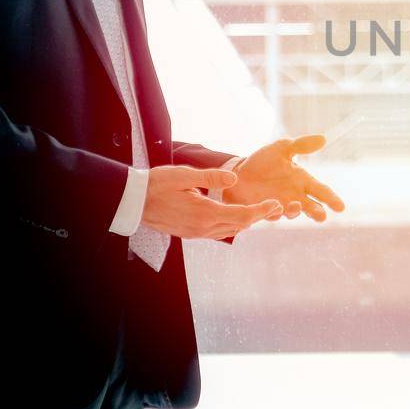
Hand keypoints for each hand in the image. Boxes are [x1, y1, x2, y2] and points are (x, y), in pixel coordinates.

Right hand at [141, 166, 281, 239]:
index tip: (276, 205)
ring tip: (260, 212)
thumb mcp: (184, 175)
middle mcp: (203, 227)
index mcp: (205, 213)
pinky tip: (235, 217)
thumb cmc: (157, 184)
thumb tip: (234, 179)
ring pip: (229, 230)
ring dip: (245, 222)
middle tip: (275, 208)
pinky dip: (231, 224)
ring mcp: (196, 233)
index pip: (242, 215)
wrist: (133, 202)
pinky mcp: (189, 233)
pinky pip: (217, 232)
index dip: (262, 211)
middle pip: (239, 225)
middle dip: (258, 216)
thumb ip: (211, 178)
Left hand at [223, 134, 345, 222]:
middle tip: (322, 216)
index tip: (341, 207)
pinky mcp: (264, 210)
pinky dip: (273, 212)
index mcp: (302, 181)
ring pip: (292, 213)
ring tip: (296, 206)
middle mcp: (294, 196)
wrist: (237, 173)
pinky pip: (271, 213)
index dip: (331, 199)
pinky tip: (275, 207)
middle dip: (317, 212)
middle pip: (311, 207)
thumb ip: (300, 145)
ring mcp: (279, 205)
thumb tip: (323, 138)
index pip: (321, 191)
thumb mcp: (281, 148)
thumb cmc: (263, 162)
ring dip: (295, 211)